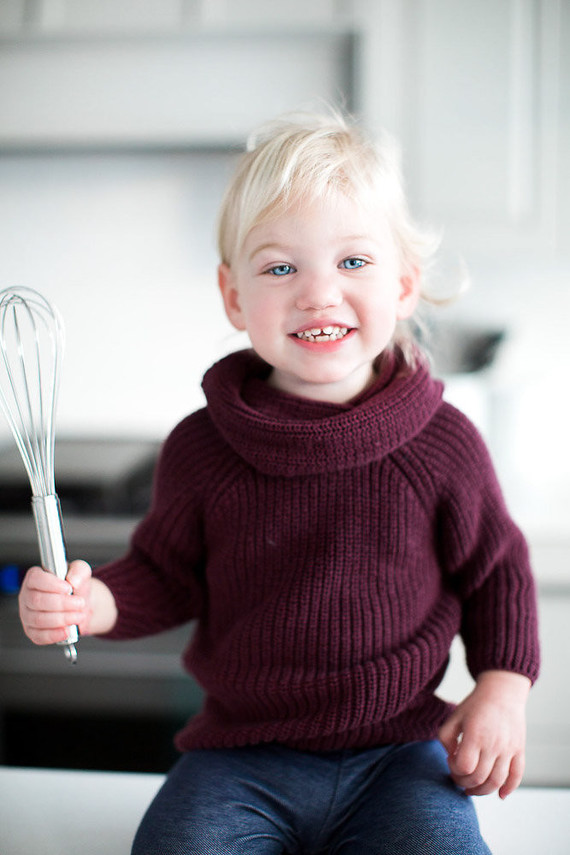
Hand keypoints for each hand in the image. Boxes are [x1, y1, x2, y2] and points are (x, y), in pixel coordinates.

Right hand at [19, 559, 93, 643]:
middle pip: (37, 600)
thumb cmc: (75, 587)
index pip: (35, 579)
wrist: (80, 606)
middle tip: (79, 603)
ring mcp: (27, 615)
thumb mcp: (81, 572)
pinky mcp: (32, 632)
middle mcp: (27, 596)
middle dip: (62, 603)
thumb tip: (73, 580)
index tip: (68, 588)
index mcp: (34, 578)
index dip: (51, 584)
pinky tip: (67, 630)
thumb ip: (79, 570)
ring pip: (39, 619)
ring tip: (79, 616)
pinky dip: (55, 635)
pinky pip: (39, 636)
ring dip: (62, 619)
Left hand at [439, 670, 530, 798]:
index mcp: (475, 735)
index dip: (454, 769)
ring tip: (472, 789)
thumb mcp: (454, 716)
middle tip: (458, 777)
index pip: (464, 767)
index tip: (451, 760)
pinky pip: (517, 775)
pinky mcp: (519, 750)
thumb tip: (451, 758)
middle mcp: (493, 745)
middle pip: (478, 778)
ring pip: (497, 782)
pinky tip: (501, 795)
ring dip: (483, 791)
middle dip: (464, 783)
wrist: (502, 692)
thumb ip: (445, 738)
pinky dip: (509, 789)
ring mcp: (508, 749)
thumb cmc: (475, 705)